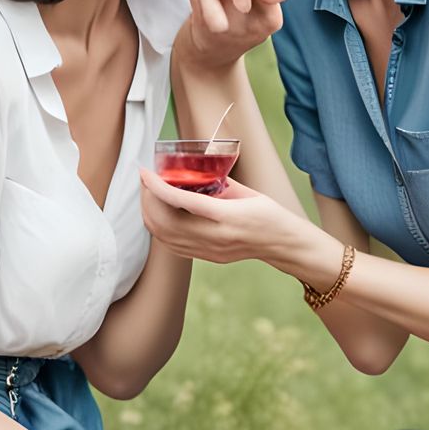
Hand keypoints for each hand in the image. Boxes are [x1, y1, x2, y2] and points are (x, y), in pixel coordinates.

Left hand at [139, 169, 312, 269]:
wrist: (282, 244)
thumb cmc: (269, 215)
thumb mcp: (247, 192)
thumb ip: (219, 184)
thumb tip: (194, 174)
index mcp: (226, 217)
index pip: (181, 202)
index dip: (157, 187)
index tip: (146, 172)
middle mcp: (215, 237)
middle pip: (165, 221)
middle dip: (148, 199)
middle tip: (146, 181)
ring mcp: (209, 250)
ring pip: (163, 236)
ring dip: (150, 214)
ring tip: (149, 195)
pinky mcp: (206, 257)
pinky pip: (172, 245)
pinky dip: (159, 228)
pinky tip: (160, 214)